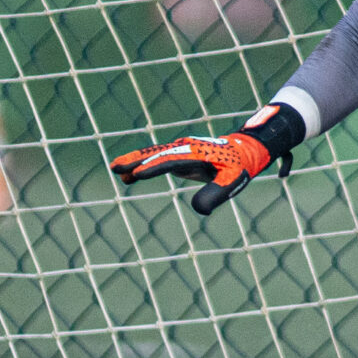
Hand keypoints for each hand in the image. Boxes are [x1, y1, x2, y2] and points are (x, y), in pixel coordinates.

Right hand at [110, 129, 280, 214]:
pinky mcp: (178, 155)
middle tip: (115, 167)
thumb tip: (200, 210)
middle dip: (136, 160)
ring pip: (153, 155)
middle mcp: (184, 147)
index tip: (137, 174)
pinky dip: (143, 166)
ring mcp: (179, 149)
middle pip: (156, 154)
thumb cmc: (238, 168)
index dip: (154, 167)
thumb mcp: (232, 182)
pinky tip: (129, 178)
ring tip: (115, 170)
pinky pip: (156, 159)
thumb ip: (215, 194)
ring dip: (134, 162)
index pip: (171, 160)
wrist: (242, 151)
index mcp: (196, 153)